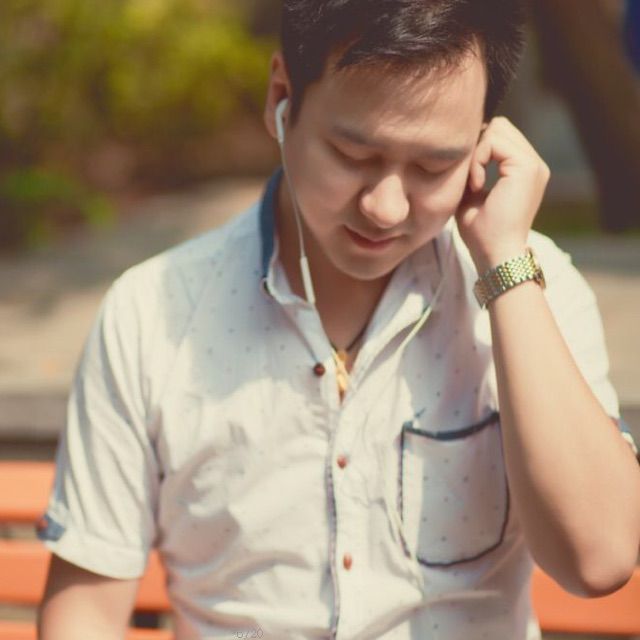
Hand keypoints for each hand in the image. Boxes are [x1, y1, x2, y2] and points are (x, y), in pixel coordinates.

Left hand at [456, 117, 549, 273]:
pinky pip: (493, 141)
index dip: (476, 149)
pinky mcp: (527, 167)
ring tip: (473, 184)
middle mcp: (534, 164)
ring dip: (476, 154)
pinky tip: (476, 185)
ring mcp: (533, 164)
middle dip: (476, 147)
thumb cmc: (481, 232)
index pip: (499, 135)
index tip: (468, 180)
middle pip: (499, 126)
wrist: (495, 254)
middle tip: (468, 179)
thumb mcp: (471, 193)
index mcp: (524, 170)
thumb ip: (471, 169)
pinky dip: (477, 160)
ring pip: (496, 129)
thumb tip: (460, 145)